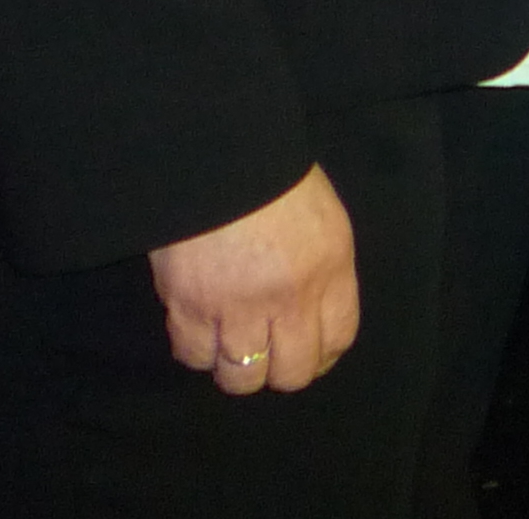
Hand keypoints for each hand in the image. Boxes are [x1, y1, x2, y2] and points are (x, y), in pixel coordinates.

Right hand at [149, 164, 358, 394]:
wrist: (218, 152)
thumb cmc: (273, 174)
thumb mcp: (323, 218)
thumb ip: (323, 270)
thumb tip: (311, 314)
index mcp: (330, 270)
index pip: (338, 339)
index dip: (322, 356)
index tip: (308, 353)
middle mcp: (291, 299)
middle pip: (292, 373)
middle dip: (280, 371)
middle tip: (267, 354)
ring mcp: (238, 309)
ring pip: (241, 377)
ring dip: (236, 367)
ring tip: (230, 344)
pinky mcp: (190, 308)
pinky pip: (194, 355)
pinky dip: (196, 350)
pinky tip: (199, 330)